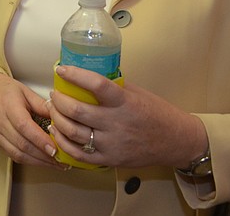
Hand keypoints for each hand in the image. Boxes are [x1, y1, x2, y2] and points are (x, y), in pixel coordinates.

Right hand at [0, 72, 63, 167]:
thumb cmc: (7, 90)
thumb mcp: (27, 92)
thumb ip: (43, 106)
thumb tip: (61, 118)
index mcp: (8, 106)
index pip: (24, 126)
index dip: (40, 140)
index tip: (55, 149)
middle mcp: (0, 122)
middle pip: (22, 144)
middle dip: (43, 155)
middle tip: (61, 159)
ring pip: (18, 154)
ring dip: (38, 161)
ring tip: (54, 163)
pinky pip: (13, 156)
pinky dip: (29, 161)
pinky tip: (41, 161)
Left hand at [47, 65, 207, 168]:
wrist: (176, 141)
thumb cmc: (157, 114)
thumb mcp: (137, 93)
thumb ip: (113, 86)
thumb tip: (86, 74)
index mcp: (124, 102)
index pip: (95, 84)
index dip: (74, 75)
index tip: (61, 70)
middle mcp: (117, 123)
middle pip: (77, 110)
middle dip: (58, 100)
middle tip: (54, 94)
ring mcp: (112, 143)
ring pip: (73, 132)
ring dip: (57, 119)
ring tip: (53, 111)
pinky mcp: (110, 159)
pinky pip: (79, 153)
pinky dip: (64, 142)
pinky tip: (58, 132)